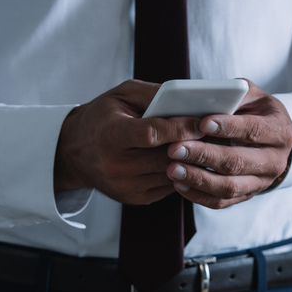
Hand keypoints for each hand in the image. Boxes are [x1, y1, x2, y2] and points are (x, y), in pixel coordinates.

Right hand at [54, 80, 202, 204]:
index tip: (202, 121)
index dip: (179, 127)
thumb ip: (153, 94)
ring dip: (193, 161)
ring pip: (173, 173)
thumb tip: (189, 98)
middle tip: (218, 132)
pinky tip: (191, 159)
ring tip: (209, 144)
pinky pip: (170, 185)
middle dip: (194, 145)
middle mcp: (116, 165)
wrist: (73, 154)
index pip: (150, 133)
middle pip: (166, 157)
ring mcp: (126, 186)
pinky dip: (183, 172)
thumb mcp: (120, 96)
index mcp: (110, 135)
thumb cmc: (101, 118)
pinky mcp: (135, 198)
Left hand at [165, 80, 291, 208]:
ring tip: (172, 169)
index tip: (202, 123)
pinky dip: (198, 195)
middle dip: (204, 156)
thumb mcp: (251, 96)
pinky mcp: (246, 196)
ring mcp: (262, 182)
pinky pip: (221, 202)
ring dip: (197, 179)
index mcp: (280, 131)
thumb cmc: (253, 111)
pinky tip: (178, 184)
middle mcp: (275, 160)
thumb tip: (204, 97)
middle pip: (237, 162)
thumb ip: (233, 93)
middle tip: (175, 148)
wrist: (270, 139)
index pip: (254, 130)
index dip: (228, 127)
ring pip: (228, 187)